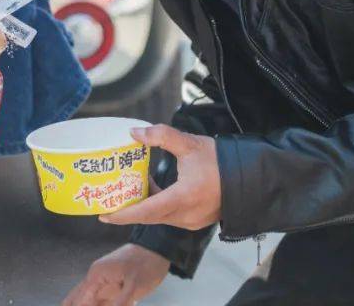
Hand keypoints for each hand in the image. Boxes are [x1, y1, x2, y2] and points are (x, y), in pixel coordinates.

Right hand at [62, 243, 171, 305]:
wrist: (157, 249)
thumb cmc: (146, 264)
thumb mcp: (134, 286)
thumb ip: (121, 303)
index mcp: (96, 275)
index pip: (80, 301)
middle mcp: (95, 278)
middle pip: (76, 298)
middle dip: (72, 305)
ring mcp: (103, 282)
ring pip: (86, 300)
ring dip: (84, 304)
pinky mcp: (111, 286)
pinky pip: (98, 300)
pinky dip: (96, 304)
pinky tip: (92, 304)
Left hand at [99, 124, 220, 229]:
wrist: (248, 178)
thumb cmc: (220, 161)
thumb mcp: (189, 144)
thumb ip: (161, 136)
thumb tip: (134, 132)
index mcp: (183, 198)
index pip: (147, 210)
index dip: (124, 214)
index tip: (105, 215)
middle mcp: (186, 215)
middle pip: (150, 216)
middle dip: (127, 212)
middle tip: (107, 204)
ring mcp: (192, 221)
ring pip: (160, 217)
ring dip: (143, 207)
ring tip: (124, 193)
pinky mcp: (196, 220)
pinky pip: (170, 216)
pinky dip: (158, 206)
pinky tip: (151, 190)